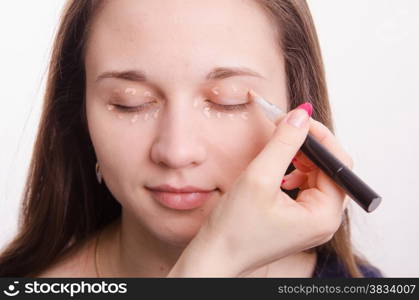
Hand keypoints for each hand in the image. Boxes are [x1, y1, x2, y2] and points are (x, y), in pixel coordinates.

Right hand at [168, 100, 352, 276]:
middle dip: (309, 145)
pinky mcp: (300, 220)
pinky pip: (307, 187)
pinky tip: (280, 173)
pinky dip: (296, 171)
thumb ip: (284, 143)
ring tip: (281, 151)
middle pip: (331, 169)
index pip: (338, 164)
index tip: (297, 117)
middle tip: (284, 129)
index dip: (320, 136)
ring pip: (318, 176)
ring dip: (302, 157)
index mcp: (324, 215)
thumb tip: (302, 114)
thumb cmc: (235, 228)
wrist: (215, 255)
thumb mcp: (259, 178)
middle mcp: (325, 221)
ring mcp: (313, 222)